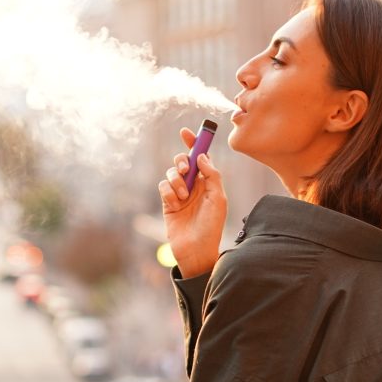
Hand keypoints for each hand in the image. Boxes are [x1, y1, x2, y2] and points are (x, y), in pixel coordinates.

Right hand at [158, 126, 227, 278]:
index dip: (194, 143)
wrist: (196, 249)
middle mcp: (193, 185)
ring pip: (171, 173)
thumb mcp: (218, 198)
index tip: (186, 132)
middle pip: (183, 161)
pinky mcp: (167, 203)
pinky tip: (175, 203)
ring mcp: (179, 194)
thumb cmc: (212, 226)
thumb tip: (203, 156)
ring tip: (183, 196)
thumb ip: (212, 175)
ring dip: (176, 180)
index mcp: (208, 182)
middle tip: (187, 169)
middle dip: (182, 161)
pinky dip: (168, 191)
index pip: (200, 157)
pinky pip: (163, 187)